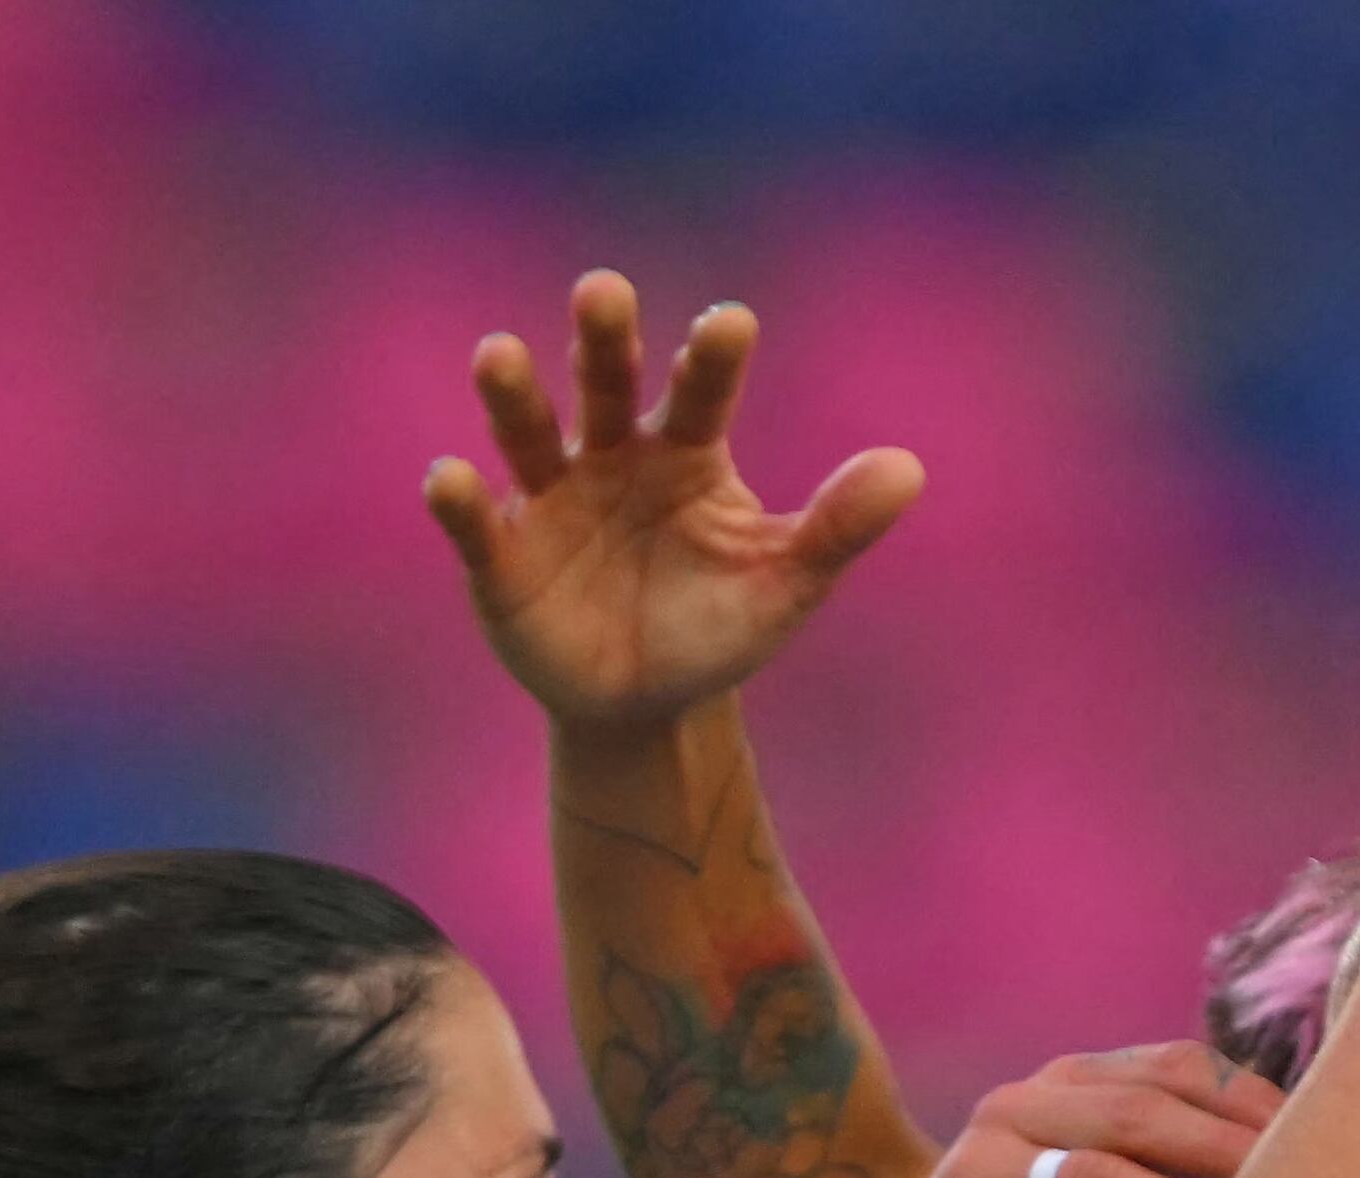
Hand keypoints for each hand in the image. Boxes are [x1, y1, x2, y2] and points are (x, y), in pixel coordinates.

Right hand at [427, 271, 922, 733]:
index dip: (713, 359)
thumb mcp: (785, 583)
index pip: (703, 393)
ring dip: (512, 396)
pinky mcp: (500, 556)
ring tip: (499, 354)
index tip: (730, 323)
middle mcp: (612, 456)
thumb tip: (909, 470)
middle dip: (602, 340)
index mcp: (687, 453)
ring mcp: (550, 500)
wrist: (647, 703)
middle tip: (603, 290)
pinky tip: (449, 478)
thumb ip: (837, 526)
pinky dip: (458, 500)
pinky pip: (475, 522)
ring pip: (528, 434)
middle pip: (605, 385)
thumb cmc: (717, 625)